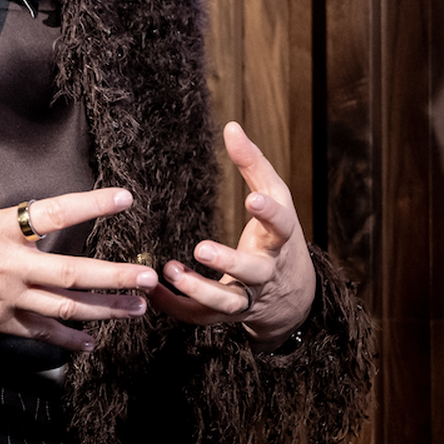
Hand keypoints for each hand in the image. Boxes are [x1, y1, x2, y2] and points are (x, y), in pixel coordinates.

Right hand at [0, 116, 158, 354]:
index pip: (54, 214)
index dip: (92, 205)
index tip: (125, 198)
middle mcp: (7, 267)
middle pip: (72, 274)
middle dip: (115, 276)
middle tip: (150, 276)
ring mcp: (3, 299)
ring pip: (63, 308)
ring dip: (103, 310)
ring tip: (137, 309)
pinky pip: (37, 334)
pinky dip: (65, 340)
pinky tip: (89, 342)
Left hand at [148, 121, 315, 348]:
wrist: (291, 296)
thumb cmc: (277, 237)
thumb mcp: (276, 198)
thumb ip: (253, 164)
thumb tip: (231, 126)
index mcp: (279, 241)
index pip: (282, 226)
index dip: (269, 213)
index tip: (254, 198)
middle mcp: (265, 273)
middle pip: (252, 273)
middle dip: (229, 264)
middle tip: (201, 249)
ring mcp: (246, 298)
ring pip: (226, 303)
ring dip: (198, 290)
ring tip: (170, 270)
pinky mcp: (226, 316)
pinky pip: (200, 317)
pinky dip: (175, 307)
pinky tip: (151, 291)